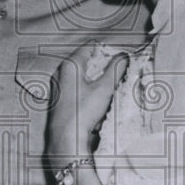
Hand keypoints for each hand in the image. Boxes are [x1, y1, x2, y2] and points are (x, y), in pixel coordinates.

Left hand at [48, 42, 125, 157]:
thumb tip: (124, 57)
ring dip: (99, 80)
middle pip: (88, 60)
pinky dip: (91, 90)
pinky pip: (80, 88)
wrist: (66, 138)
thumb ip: (116, 69)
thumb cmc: (81, 112)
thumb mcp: (104, 88)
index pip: (91, 46)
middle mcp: (62, 72)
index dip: (108, 51)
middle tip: (118, 75)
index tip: (120, 59)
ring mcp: (61, 85)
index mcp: (70, 65)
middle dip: (105, 67)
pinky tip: (98, 102)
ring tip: (109, 90)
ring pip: (85, 75)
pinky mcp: (63, 99)